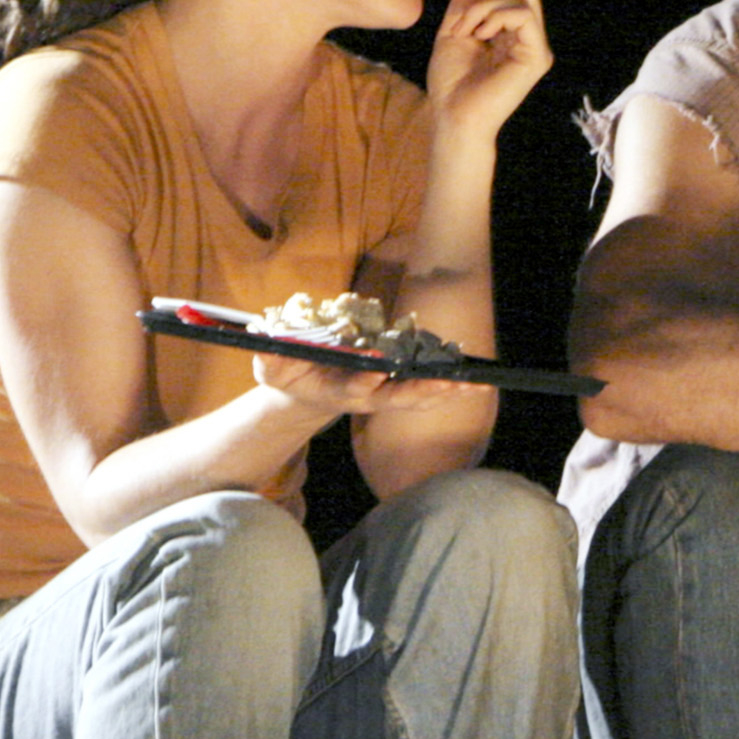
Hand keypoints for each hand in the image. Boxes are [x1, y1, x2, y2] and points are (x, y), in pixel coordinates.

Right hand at [250, 353, 476, 424]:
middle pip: (398, 396)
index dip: (366, 377)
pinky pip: (425, 386)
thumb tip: (264, 341)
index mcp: (339, 390)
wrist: (303, 391)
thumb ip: (271, 357)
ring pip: (419, 395)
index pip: (355, 385)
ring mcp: (383, 393)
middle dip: (423, 390)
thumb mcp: (272, 367)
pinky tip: (474, 378)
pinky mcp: (394, 385)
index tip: (377, 366)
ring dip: (446, 390)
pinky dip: (448, 383)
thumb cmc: (287, 376)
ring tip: (475, 385)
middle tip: (450, 384)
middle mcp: (367, 395)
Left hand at [425, 0, 551, 134]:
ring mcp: (535, 47)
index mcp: (509, 33)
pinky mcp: (537, 56)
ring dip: (485, 4)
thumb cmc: (451, 82)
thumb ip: (467, 2)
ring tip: (464, 27)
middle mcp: (527, 38)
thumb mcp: (453, 30)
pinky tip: (479, 34)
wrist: (453, 116)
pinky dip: (496, 16)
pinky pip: (523, 16)